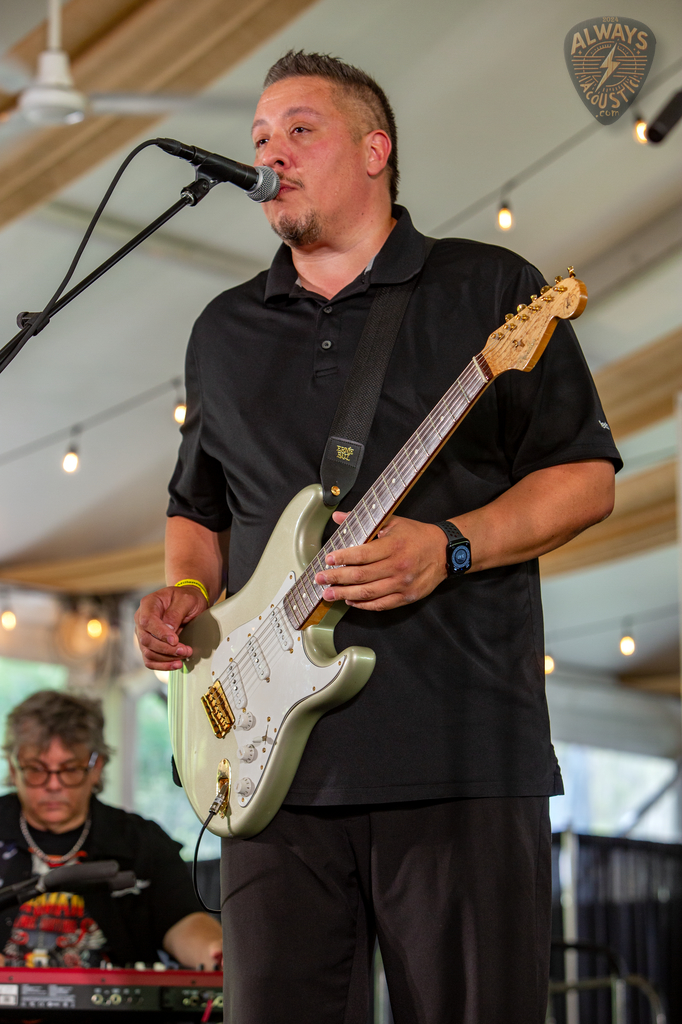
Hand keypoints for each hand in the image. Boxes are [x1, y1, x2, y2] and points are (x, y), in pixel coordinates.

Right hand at [134, 585, 207, 669]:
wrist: (188, 602)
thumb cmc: (187, 598)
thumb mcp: (186, 599)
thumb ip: (176, 613)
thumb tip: (169, 629)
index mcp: (149, 603)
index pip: (147, 621)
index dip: (160, 633)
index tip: (176, 640)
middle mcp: (141, 618)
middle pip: (146, 639)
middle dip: (167, 649)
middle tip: (185, 650)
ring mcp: (143, 632)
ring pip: (148, 652)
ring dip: (166, 658)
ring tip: (184, 656)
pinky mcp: (148, 644)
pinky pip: (150, 659)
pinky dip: (162, 665)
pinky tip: (176, 665)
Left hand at [314, 513, 447, 610]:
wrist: (444, 551)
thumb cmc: (416, 535)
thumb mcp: (392, 521)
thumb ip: (364, 520)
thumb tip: (340, 517)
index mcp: (393, 545)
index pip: (362, 554)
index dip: (342, 558)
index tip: (328, 560)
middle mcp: (398, 566)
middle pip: (361, 576)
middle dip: (336, 578)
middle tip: (320, 579)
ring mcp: (403, 584)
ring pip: (368, 593)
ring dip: (345, 595)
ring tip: (329, 594)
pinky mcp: (407, 597)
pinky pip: (381, 605)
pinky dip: (363, 605)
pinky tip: (350, 601)